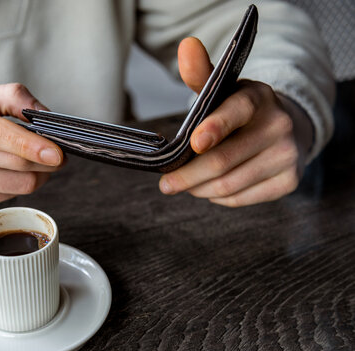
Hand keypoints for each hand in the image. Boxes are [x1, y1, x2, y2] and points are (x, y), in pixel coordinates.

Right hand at [0, 83, 63, 211]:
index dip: (32, 145)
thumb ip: (12, 97)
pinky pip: (9, 197)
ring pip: (20, 185)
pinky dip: (18, 184)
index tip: (58, 152)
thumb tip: (45, 115)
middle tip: (58, 153)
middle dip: (47, 161)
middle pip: (17, 164)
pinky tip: (9, 173)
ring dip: (39, 175)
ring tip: (36, 162)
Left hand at [159, 38, 313, 206]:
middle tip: (167, 184)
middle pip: (222, 161)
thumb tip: (186, 46)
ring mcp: (287, 155)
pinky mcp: (289, 180)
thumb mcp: (224, 89)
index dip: (214, 128)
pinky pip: (241, 199)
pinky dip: (218, 198)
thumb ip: (201, 74)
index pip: (235, 112)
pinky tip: (209, 190)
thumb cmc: (242, 112)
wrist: (288, 128)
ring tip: (185, 186)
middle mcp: (278, 125)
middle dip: (187, 176)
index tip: (193, 143)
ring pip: (229, 184)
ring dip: (199, 189)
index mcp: (258, 97)